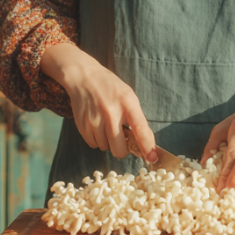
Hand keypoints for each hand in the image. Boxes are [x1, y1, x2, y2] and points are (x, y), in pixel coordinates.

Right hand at [40, 43, 155, 161]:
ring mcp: (95, 121)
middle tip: (121, 139)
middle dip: (122, 150)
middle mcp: (111, 113)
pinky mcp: (82, 126)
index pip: (140, 130)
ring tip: (106, 124)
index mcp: (127, 103)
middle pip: (119, 149)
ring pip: (105, 148)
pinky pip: (93, 145)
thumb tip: (145, 144)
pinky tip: (97, 125)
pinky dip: (97, 139)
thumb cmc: (110, 88)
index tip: (152, 158)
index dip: (147, 147)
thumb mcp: (129, 96)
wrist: (84, 77)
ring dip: (108, 142)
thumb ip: (136, 118)